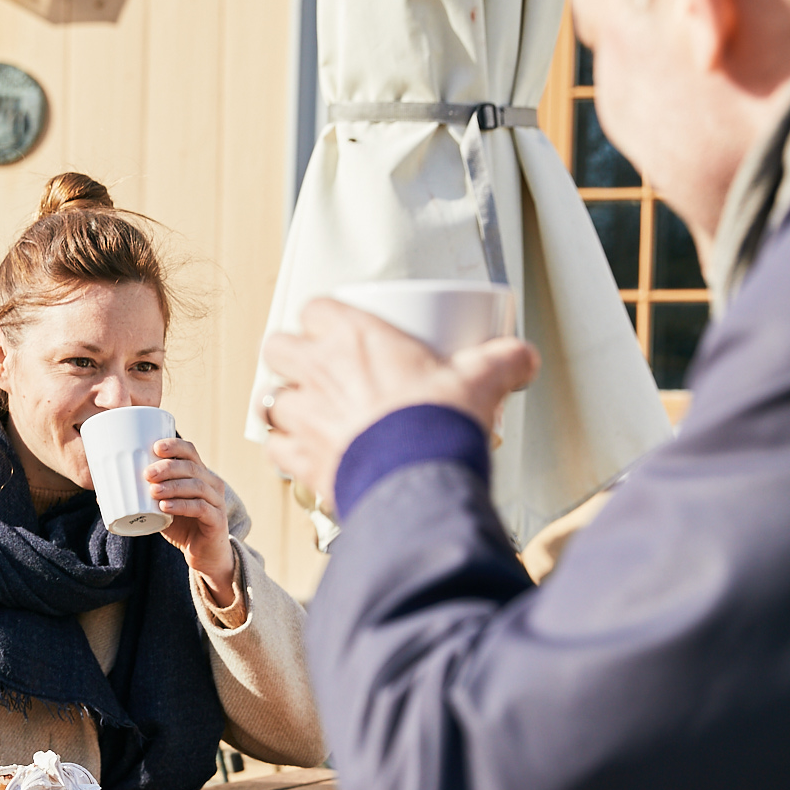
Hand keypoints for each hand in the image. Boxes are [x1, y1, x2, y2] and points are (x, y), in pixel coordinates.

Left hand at [144, 438, 239, 601]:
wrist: (203, 554)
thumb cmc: (180, 525)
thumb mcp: (160, 508)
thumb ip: (140, 498)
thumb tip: (102, 495)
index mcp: (199, 474)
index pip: (190, 452)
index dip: (174, 446)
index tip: (155, 447)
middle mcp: (211, 484)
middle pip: (191, 467)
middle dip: (168, 467)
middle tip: (146, 474)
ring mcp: (216, 501)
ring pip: (196, 486)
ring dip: (172, 486)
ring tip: (152, 490)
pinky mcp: (217, 520)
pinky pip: (200, 508)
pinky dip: (181, 505)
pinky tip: (165, 507)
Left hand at [259, 300, 538, 513]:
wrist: (418, 480)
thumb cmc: (437, 426)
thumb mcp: (480, 380)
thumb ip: (502, 361)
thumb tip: (521, 357)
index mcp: (355, 339)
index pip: (316, 308)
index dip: (323, 317)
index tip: (336, 328)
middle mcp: (319, 372)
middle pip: (278, 347)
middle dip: (291, 355)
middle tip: (312, 366)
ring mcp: (304, 416)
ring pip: (268, 399)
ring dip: (283, 403)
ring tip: (302, 410)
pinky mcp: (301, 459)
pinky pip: (275, 448)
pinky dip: (284, 450)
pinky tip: (299, 452)